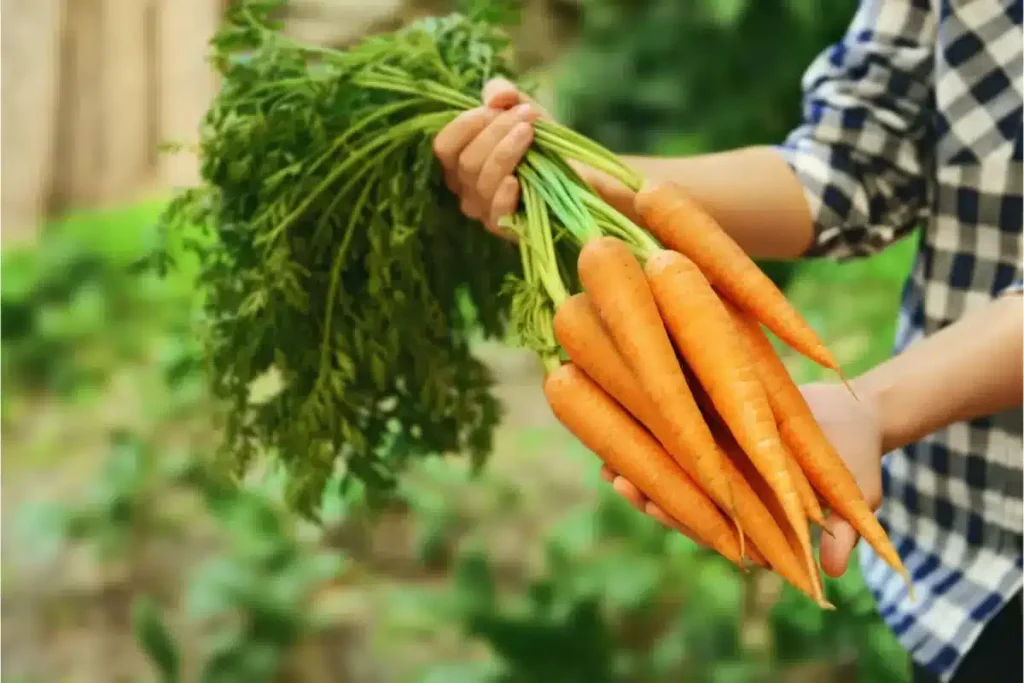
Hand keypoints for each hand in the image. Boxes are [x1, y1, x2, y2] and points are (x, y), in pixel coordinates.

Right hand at [432, 78, 546, 238]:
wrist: (578, 173)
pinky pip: (496, 213)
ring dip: (505, 152)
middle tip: (527, 116)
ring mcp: (485, 211)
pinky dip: (503, 194)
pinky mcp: (507, 228)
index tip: (496, 107)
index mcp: (461, 161)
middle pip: (466, 162)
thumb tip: (497, 97)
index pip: (444, 147)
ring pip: (482, 183)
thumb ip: (502, 92)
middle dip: (495, 132)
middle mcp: (466, 189)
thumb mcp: (521, 108)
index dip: (465, 125)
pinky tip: (517, 180)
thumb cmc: (541, 142)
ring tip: (530, 133)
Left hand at [601, 381, 883, 577]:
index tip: (653, 505)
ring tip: (607, 459)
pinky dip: (653, 436)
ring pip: (676, 477)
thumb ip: (845, 532)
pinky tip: (620, 422)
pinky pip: (681, 442)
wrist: (851, 413)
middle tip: (620, 480)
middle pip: (685, 505)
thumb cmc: (856, 459)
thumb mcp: (857, 494)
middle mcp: (733, 503)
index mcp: (757, 525)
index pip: (714, 530)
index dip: (682, 520)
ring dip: (641, 469)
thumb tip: (834, 569)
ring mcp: (722, 473)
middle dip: (649, 495)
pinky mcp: (715, 441)